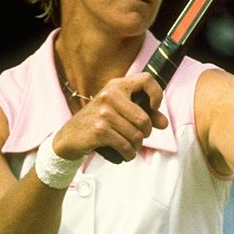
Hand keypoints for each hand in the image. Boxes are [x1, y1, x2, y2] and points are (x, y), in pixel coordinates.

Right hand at [53, 73, 168, 161]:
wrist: (70, 136)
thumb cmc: (98, 122)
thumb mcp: (120, 112)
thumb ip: (145, 115)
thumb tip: (164, 123)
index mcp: (116, 86)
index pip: (147, 79)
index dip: (156, 94)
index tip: (153, 107)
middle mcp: (110, 95)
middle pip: (144, 119)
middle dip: (145, 133)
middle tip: (138, 136)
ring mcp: (104, 112)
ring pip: (136, 136)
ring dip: (136, 146)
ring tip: (129, 146)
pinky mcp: (99, 130)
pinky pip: (126, 146)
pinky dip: (129, 154)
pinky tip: (126, 154)